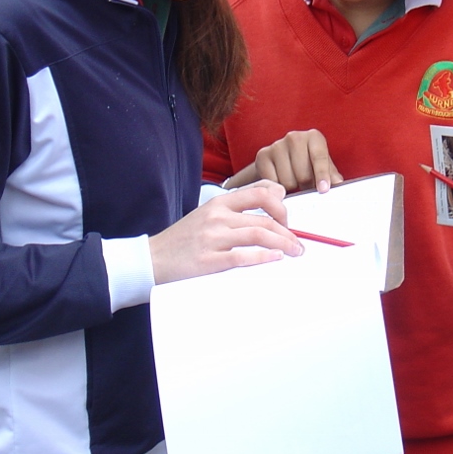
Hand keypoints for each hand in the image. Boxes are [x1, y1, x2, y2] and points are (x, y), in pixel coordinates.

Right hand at [149, 180, 303, 283]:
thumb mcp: (209, 212)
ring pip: (259, 235)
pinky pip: (243, 256)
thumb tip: (275, 193)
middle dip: (288, 231)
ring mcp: (214, 238)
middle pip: (264, 218)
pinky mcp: (210, 260)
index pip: (260, 193)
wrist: (154, 258)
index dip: (281, 205)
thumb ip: (237, 205)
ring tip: (294, 252)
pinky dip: (264, 257)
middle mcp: (218, 217)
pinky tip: (275, 258)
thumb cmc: (183, 238)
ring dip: (283, 244)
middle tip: (298, 242)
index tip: (288, 219)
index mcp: (219, 203)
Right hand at [227, 129, 342, 192]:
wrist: (281, 161)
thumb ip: (332, 176)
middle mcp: (295, 137)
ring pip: (287, 181)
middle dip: (306, 185)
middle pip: (303, 174)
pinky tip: (280, 180)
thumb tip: (338, 185)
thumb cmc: (307, 165)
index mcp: (314, 137)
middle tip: (306, 186)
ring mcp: (277, 145)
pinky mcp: (263, 155)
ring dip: (292, 188)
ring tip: (293, 182)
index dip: (322, 175)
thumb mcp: (323, 167)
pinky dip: (277, 186)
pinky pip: (272, 182)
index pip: (319, 157)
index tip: (323, 189)